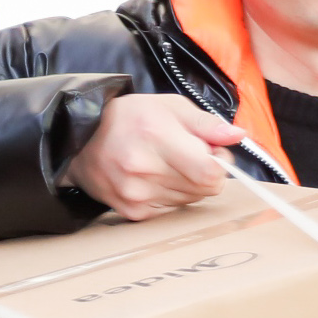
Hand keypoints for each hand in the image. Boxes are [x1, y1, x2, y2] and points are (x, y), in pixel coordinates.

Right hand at [67, 92, 242, 220]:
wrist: (80, 140)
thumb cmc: (129, 118)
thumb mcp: (170, 106)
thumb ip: (207, 123)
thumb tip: (237, 136)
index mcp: (157, 136)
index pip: (211, 172)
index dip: (220, 164)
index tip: (212, 153)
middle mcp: (144, 169)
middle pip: (205, 188)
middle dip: (205, 172)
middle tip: (188, 156)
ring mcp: (136, 194)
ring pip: (190, 200)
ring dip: (188, 185)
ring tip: (165, 164)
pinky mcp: (132, 211)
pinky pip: (172, 210)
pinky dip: (170, 196)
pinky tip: (153, 178)